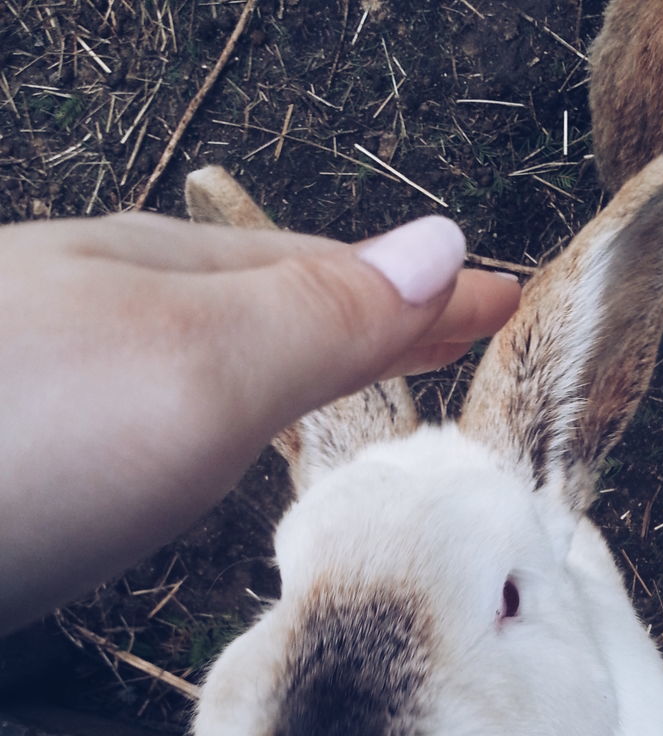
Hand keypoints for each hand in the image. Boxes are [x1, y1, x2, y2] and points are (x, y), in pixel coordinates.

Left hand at [0, 211, 519, 632]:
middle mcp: (115, 312)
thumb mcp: (192, 368)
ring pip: (220, 366)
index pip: (341, 269)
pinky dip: (231, 438)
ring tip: (368, 408)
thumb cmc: (14, 443)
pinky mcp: (31, 463)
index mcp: (168, 272)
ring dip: (304, 379)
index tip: (516, 308)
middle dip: (376, 327)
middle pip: (279, 306)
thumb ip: (319, 317)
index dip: (433, 294)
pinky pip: (170, 428)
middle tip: (459, 360)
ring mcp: (67, 385)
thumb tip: (442, 247)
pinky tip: (221, 465)